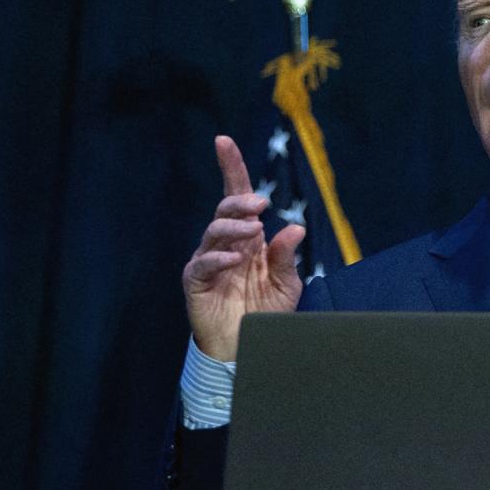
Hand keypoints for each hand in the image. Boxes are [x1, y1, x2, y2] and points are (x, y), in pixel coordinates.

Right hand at [183, 135, 305, 359]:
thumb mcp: (286, 284)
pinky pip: (202, 263)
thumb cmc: (266, 314)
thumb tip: (294, 228)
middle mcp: (227, 245)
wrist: (247, 348)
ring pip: (214, 232)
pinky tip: (233, 259)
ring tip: (253, 230)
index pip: (238, 197)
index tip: (224, 142)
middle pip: (225, 210)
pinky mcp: (195, 282)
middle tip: (259, 204)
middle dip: (239, 200)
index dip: (231, 168)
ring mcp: (209, 262)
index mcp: (248, 240)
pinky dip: (217, 258)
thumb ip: (287, 257)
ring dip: (233, 226)